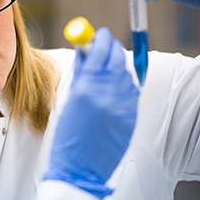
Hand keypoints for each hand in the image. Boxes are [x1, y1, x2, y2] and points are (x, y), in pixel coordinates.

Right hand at [42, 28, 139, 199]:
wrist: (80, 166)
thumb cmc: (68, 135)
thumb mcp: (69, 99)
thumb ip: (79, 71)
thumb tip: (83, 49)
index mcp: (87, 89)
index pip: (99, 51)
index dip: (100, 38)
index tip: (98, 33)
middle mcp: (107, 94)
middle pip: (117, 58)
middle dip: (111, 47)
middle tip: (104, 45)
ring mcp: (123, 105)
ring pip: (126, 73)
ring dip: (117, 66)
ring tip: (106, 70)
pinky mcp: (132, 115)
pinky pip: (132, 90)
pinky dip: (124, 83)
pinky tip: (114, 86)